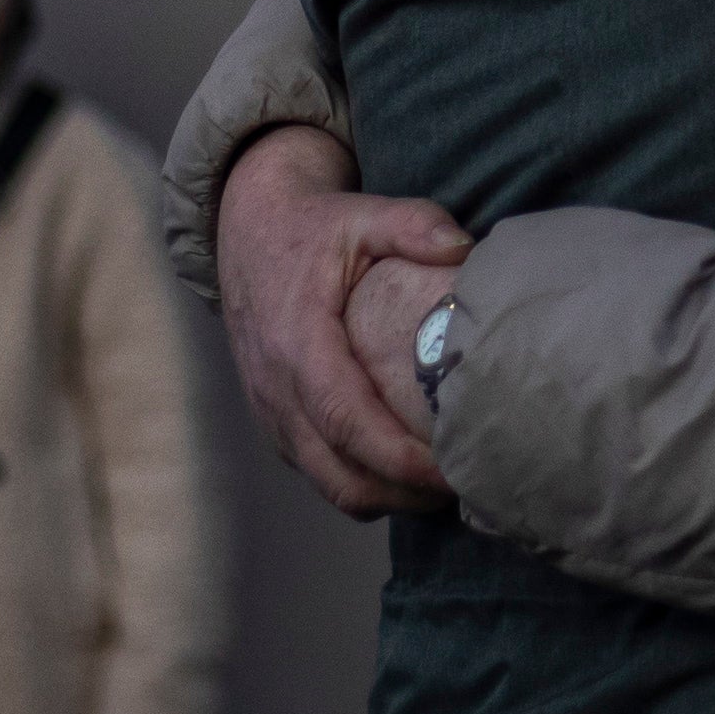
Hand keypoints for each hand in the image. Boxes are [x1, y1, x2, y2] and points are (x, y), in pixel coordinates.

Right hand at [215, 128, 467, 517]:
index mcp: (297, 343)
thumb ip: (413, 225)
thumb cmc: (313, 228)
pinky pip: (319, 473)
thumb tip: (463, 248)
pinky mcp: (276, 424)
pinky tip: (409, 474)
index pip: (347, 421)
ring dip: (388, 497)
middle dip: (404, 494)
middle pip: (340, 474)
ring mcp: (272, 413)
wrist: (248, 232)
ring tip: (446, 487)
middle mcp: (276, 390)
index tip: (452, 470)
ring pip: (330, 485)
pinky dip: (364, 485)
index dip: (399, 458)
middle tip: (466, 487)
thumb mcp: (362, 215)